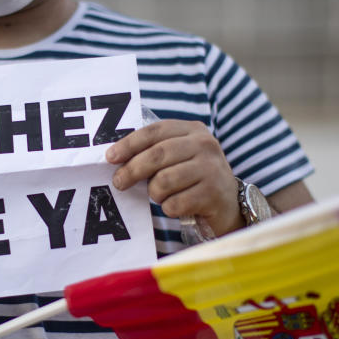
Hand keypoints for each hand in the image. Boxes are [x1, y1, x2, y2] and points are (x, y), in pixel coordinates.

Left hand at [105, 119, 243, 236]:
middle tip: (119, 182)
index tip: (110, 157)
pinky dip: (169, 208)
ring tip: (160, 195)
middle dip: (132, 170)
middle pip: (157, 155)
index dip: (129, 144)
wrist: (229, 203)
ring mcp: (212, 168)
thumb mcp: (180, 156)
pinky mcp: (213, 194)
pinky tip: (177, 206)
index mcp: (193, 130)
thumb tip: (116, 158)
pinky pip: (175, 203)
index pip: (155, 131)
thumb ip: (155, 151)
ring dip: (154, 193)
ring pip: (164, 181)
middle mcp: (205, 145)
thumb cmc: (193, 178)